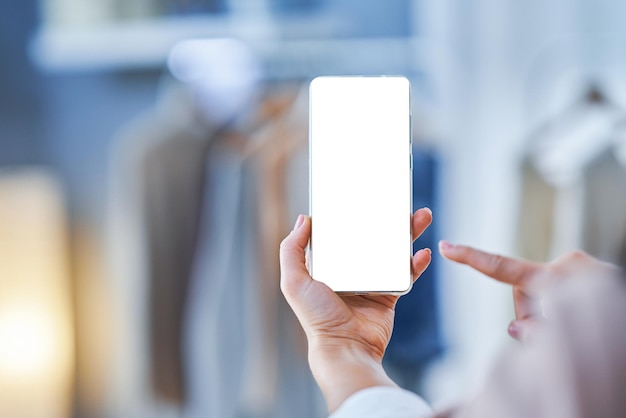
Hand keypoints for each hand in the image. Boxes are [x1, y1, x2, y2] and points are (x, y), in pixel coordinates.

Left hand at [279, 208, 432, 411]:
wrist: (347, 347)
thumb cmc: (317, 317)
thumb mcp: (294, 281)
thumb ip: (291, 249)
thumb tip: (304, 218)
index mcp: (329, 264)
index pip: (343, 232)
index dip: (354, 213)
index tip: (366, 195)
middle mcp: (350, 269)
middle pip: (373, 236)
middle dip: (388, 218)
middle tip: (400, 202)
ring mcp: (372, 280)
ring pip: (393, 249)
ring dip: (408, 233)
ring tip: (421, 217)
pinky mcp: (389, 294)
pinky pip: (406, 273)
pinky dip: (416, 262)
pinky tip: (422, 252)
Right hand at [438, 242, 617, 340]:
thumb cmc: (607, 331)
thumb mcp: (563, 339)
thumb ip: (531, 331)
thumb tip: (515, 328)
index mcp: (556, 278)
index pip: (502, 267)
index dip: (470, 258)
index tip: (446, 246)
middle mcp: (568, 266)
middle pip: (522, 291)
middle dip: (528, 315)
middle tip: (546, 337)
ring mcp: (581, 266)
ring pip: (542, 292)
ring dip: (547, 312)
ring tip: (573, 327)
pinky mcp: (590, 270)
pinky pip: (561, 288)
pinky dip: (562, 306)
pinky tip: (576, 317)